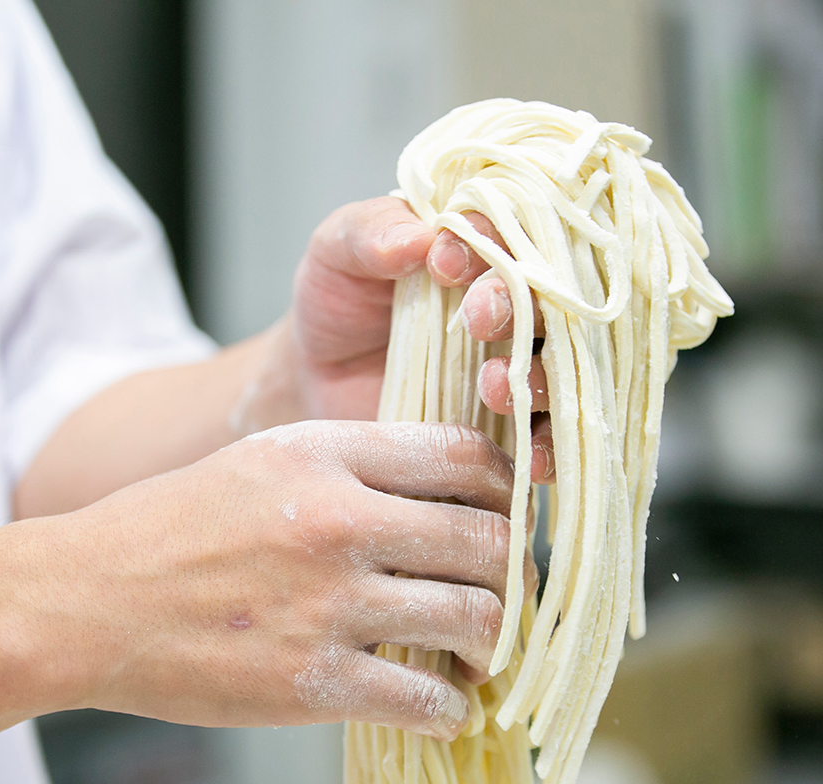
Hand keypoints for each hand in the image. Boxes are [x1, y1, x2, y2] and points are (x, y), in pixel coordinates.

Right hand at [51, 421, 534, 737]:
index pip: (466, 459)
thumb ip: (352, 467)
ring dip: (492, 644)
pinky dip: (452, 710)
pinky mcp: (312, 685)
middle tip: (500, 595)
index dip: (507, 490)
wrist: (86, 603)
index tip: (507, 519)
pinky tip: (443, 707)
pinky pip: (428, 702)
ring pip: (475, 620)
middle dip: (511, 574)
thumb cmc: (172, 528)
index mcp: (326, 456)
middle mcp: (338, 522)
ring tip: (475, 656)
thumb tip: (444, 495)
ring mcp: (328, 605)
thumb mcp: (262, 462)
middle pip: (488, 541)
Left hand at [277, 197, 554, 481]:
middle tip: (479, 317)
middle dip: (520, 306)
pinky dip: (548, 447)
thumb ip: (368, 234)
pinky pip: (550, 436)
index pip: (512, 229)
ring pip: (561, 367)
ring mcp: (522, 363)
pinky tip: (530, 459)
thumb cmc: (336, 304)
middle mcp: (516, 300)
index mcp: (482, 244)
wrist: (316, 382)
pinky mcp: (515, 421)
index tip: (444, 263)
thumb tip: (420, 237)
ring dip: (539, 376)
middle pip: (551, 296)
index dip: (489, 241)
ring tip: (493, 387)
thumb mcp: (336, 254)